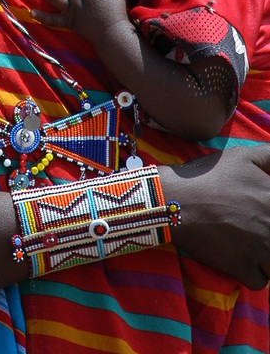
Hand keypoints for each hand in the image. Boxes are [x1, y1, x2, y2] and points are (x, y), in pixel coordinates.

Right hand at [162, 145, 269, 288]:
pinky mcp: (243, 268)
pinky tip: (244, 258)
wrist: (176, 201)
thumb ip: (269, 155)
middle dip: (267, 231)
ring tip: (254, 245)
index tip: (262, 211)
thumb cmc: (209, 176)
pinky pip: (261, 281)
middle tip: (252, 225)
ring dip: (268, 257)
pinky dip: (254, 273)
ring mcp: (260, 251)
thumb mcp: (242, 157)